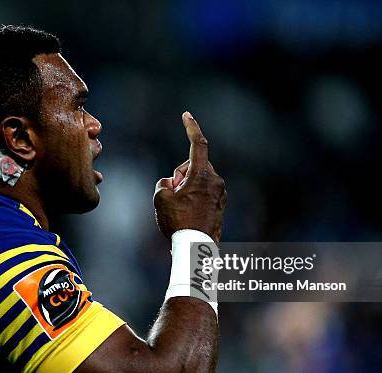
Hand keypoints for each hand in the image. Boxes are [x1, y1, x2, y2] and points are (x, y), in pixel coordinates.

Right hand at [154, 112, 226, 241]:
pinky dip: (194, 196)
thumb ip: (164, 183)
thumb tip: (172, 183)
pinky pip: (203, 192)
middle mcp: (215, 180)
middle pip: (193, 165)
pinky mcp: (221, 204)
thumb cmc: (178, 223)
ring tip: (180, 209)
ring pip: (198, 180)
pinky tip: (187, 214)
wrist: (196, 249)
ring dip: (187, 187)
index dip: (191, 127)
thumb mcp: (160, 198)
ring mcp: (220, 193)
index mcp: (202, 174)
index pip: (198, 144)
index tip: (186, 115)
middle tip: (173, 194)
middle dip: (181, 174)